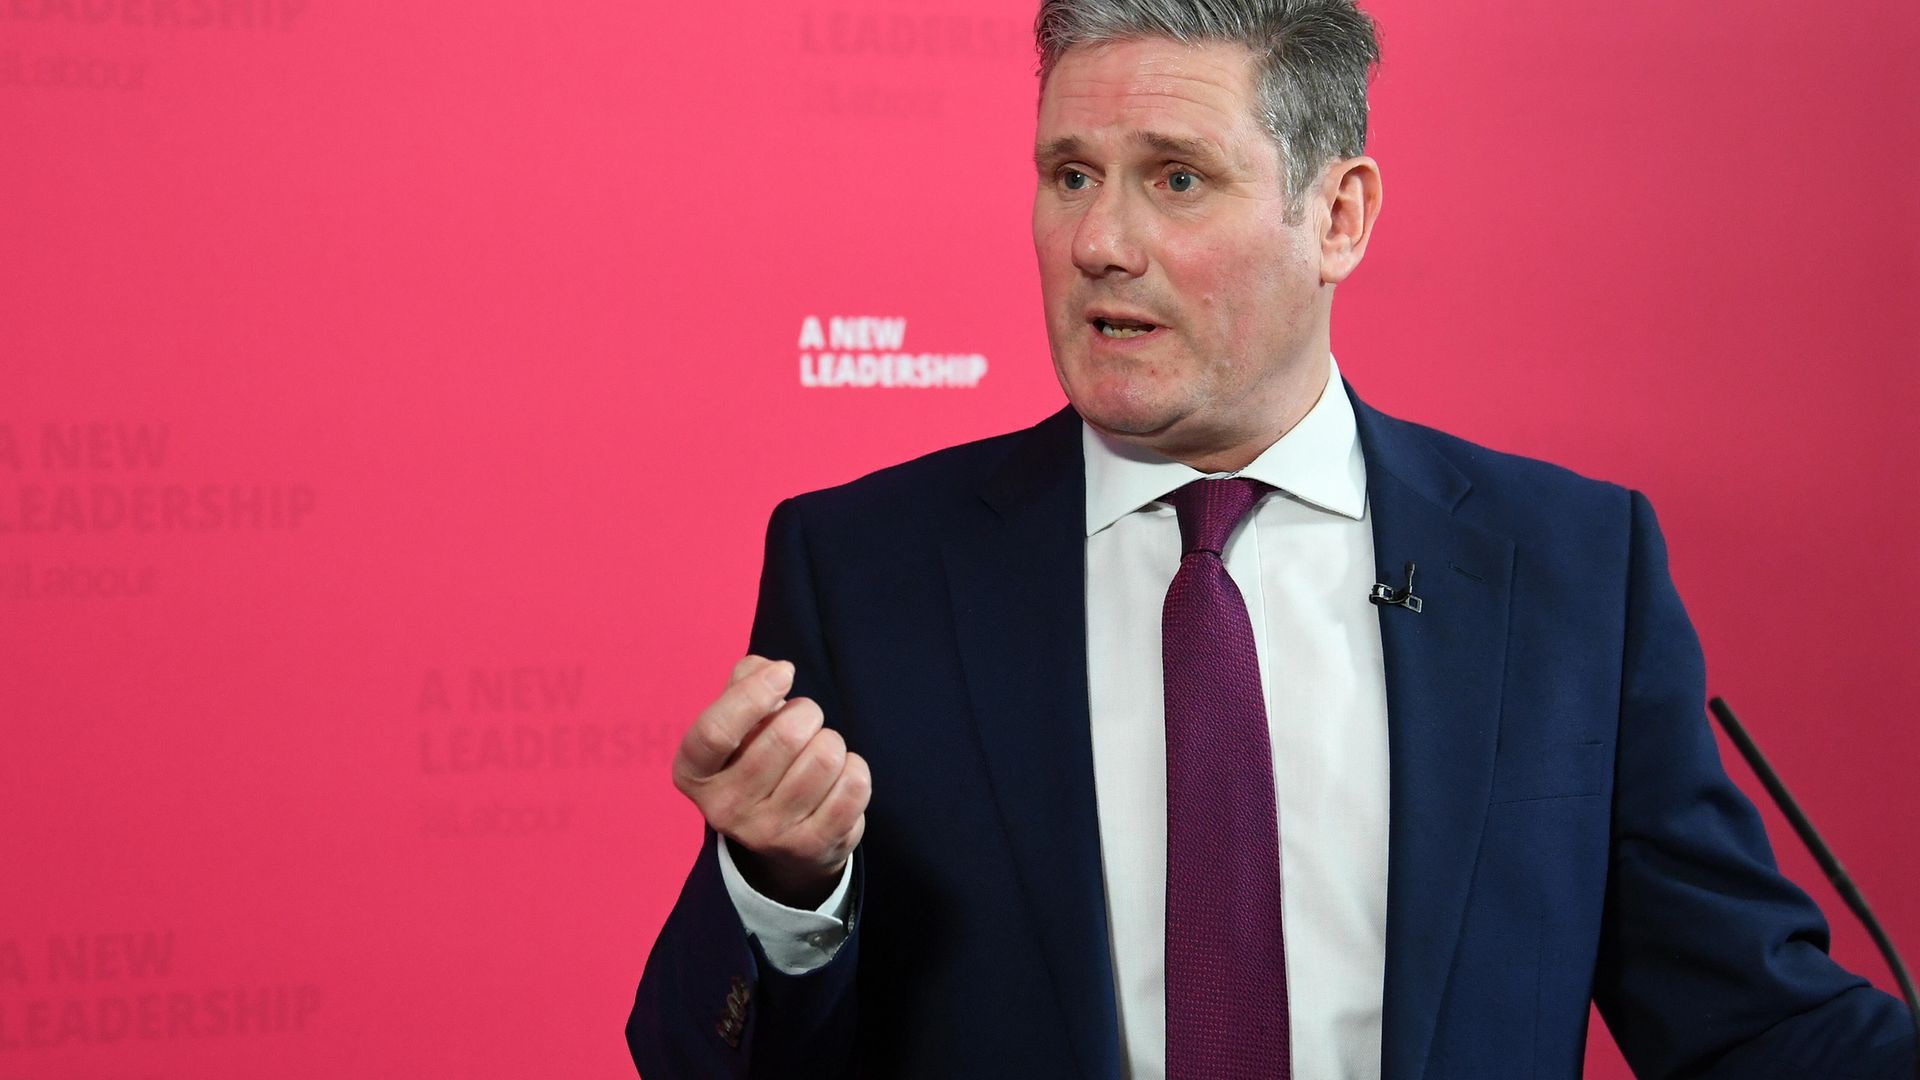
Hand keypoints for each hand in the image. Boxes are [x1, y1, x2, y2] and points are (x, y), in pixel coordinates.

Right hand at [672, 655, 870, 908]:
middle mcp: (724, 809)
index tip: (784, 673)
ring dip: (832, 742)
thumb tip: (773, 671)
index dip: (753, 695)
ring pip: (825, 758)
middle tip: (805, 720)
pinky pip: (853, 785)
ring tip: (819, 752)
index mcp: (693, 773)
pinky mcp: (811, 846)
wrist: (781, 839)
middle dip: (807, 713)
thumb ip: (745, 680)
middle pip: (785, 736)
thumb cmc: (756, 757)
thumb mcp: (737, 718)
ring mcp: (767, 833)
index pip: (715, 732)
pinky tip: (839, 777)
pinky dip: (855, 768)